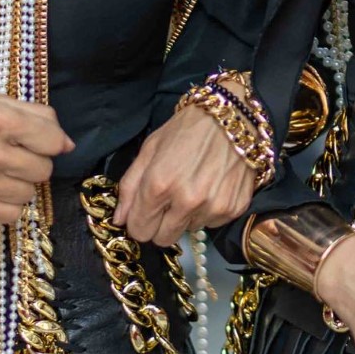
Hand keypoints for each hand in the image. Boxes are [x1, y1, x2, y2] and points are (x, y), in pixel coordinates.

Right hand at [0, 98, 73, 223]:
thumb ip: (37, 116)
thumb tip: (67, 144)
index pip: (52, 141)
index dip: (51, 142)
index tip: (41, 142)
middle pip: (44, 170)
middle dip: (34, 162)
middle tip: (13, 156)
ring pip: (30, 194)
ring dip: (20, 184)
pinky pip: (13, 215)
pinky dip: (7, 204)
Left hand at [114, 104, 256, 244]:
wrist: (233, 115)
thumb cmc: (187, 128)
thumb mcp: (149, 149)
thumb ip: (130, 187)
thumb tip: (120, 219)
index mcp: (159, 184)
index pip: (140, 231)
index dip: (139, 221)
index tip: (146, 210)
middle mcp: (187, 201)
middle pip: (163, 239)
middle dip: (161, 224)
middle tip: (169, 200)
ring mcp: (213, 206)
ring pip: (189, 231)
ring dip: (187, 215)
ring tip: (195, 186)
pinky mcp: (234, 208)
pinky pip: (212, 223)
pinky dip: (209, 211)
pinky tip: (212, 186)